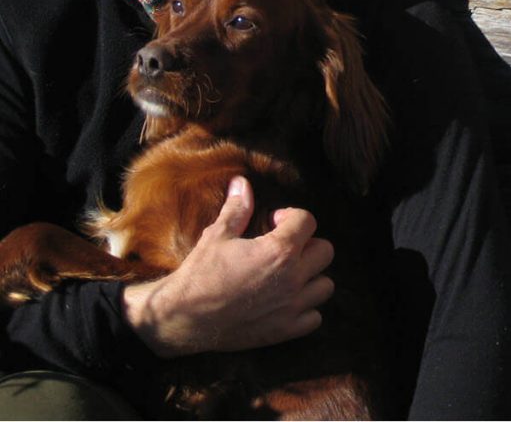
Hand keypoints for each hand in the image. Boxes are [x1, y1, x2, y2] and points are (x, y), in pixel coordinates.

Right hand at [122, 175, 334, 357]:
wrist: (182, 318)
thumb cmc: (200, 274)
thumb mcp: (217, 235)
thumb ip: (238, 208)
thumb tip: (242, 183)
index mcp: (280, 250)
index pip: (308, 221)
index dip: (291, 217)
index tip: (274, 222)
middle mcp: (293, 278)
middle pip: (325, 251)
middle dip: (307, 244)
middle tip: (284, 248)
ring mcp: (292, 306)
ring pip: (325, 285)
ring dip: (311, 277)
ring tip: (289, 275)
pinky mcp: (285, 330)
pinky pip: (314, 317)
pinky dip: (306, 309)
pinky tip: (286, 302)